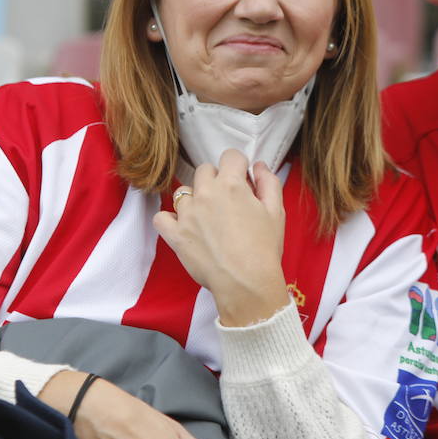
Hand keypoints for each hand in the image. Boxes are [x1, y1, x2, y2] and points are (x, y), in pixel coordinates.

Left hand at [154, 150, 288, 326]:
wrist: (246, 282)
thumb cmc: (264, 248)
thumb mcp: (276, 212)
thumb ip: (268, 182)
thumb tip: (258, 165)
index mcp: (232, 184)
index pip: (230, 156)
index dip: (238, 167)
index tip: (242, 181)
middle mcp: (206, 193)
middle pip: (204, 170)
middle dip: (215, 180)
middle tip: (227, 202)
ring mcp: (187, 213)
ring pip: (183, 192)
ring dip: (194, 199)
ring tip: (207, 218)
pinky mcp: (175, 234)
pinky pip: (161, 217)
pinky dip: (170, 220)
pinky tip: (183, 227)